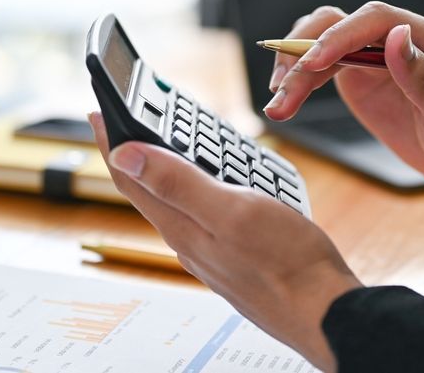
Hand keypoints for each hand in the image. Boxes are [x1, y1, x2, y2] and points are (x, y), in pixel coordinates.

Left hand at [88, 112, 360, 371]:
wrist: (324, 311)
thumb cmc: (286, 264)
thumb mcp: (231, 211)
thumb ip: (179, 183)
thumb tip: (126, 155)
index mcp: (182, 226)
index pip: (131, 178)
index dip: (111, 142)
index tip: (99, 113)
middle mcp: (190, 240)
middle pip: (150, 189)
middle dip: (136, 153)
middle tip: (128, 121)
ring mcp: (212, 251)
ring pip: (179, 203)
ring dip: (169, 170)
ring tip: (167, 143)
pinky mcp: (234, 256)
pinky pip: (206, 215)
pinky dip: (201, 189)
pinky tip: (218, 183)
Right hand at [264, 2, 423, 203]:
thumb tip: (396, 35)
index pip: (378, 18)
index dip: (342, 34)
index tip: (314, 62)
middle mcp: (397, 36)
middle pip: (339, 23)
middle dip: (305, 54)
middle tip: (283, 92)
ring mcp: (373, 53)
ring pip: (321, 41)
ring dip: (293, 68)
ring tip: (277, 106)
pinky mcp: (356, 72)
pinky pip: (319, 64)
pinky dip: (298, 80)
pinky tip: (283, 102)